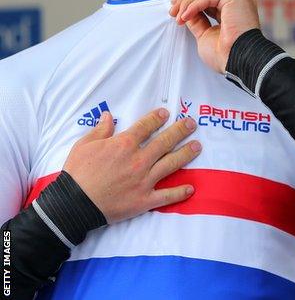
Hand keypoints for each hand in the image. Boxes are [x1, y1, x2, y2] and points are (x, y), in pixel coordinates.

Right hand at [63, 108, 200, 223]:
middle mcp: (138, 160)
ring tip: (198, 146)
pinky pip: (166, 196)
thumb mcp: (85, 144)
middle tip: (191, 124)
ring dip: (186, 154)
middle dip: (180, 130)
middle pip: (164, 142)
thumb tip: (109, 116)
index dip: (157, 118)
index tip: (166, 113)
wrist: (74, 204)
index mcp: (124, 144)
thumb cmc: (78, 172)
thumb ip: (101, 129)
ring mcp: (144, 181)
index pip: (146, 126)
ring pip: (170, 164)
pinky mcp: (144, 200)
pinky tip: (191, 187)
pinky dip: (180, 192)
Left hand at [169, 0, 259, 72]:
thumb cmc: (225, 55)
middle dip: (185, 1)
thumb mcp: (205, 35)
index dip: (189, 3)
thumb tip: (185, 12)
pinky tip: (185, 16)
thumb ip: (197, 22)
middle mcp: (237, 1)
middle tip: (172, 12)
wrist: (238, 61)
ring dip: (186, 3)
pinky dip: (193, 5)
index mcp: (232, 10)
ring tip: (177, 16)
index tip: (175, 12)